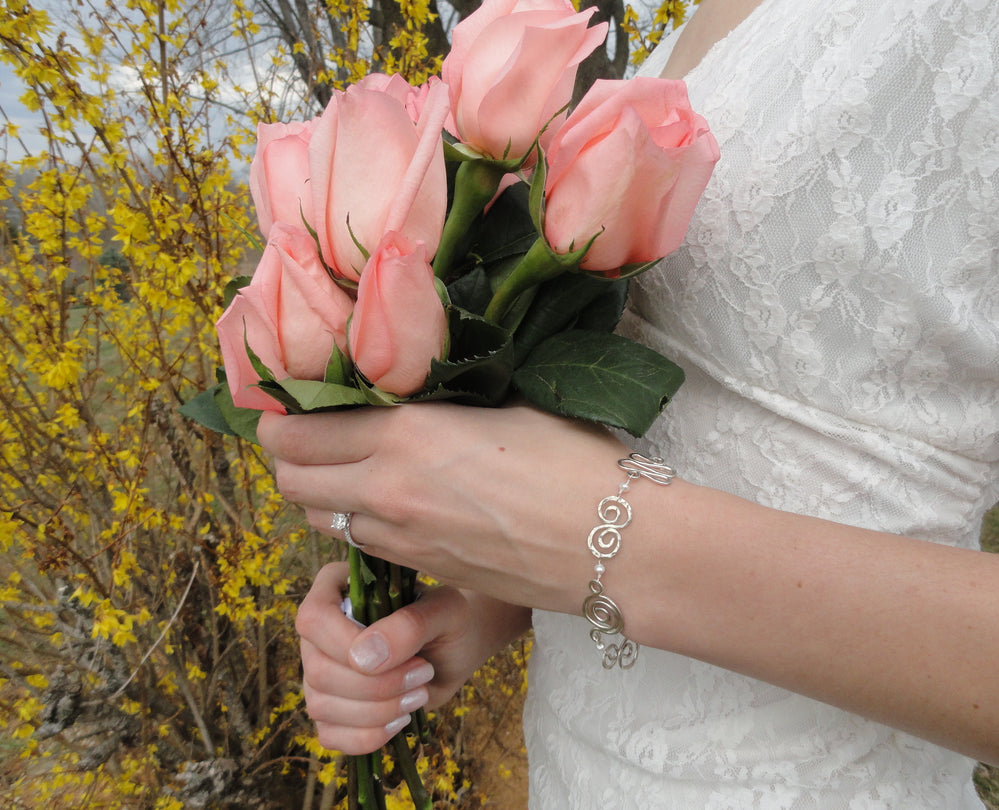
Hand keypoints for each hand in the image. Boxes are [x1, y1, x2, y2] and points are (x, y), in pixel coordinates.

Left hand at [259, 402, 628, 613]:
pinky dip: (354, 524)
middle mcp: (387, 490)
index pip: (300, 431)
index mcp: (406, 435)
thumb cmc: (575, 462)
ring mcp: (401, 539)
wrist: (611, 545)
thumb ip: (446, 400)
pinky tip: (387, 504)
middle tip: (308, 436)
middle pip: (292, 482)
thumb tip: (414, 387)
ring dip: (319, 494)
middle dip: (288, 457)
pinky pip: (359, 545)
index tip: (284, 404)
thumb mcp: (508, 406)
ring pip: (319, 519)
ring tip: (346, 471)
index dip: (279, 417)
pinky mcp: (420, 570)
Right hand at [297, 562, 529, 754]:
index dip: (348, 646)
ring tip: (419, 694)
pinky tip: (400, 719)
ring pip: (321, 706)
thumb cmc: (449, 619)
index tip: (403, 658)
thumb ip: (410, 625)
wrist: (456, 648)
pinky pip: (330, 735)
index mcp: (336, 589)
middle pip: (319, 671)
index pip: (314, 619)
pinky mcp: (331, 711)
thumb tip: (363, 658)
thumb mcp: (445, 611)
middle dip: (378, 685)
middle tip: (424, 674)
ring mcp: (319, 673)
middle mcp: (318, 633)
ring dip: (378, 711)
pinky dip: (369, 736)